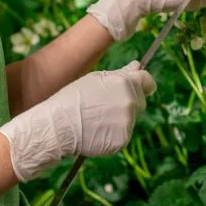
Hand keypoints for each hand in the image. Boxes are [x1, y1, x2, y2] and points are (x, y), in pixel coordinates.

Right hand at [0, 62, 156, 181]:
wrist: (58, 126)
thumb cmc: (73, 98)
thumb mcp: (96, 79)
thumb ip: (121, 74)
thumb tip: (138, 66)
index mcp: (124, 83)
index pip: (148, 81)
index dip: (143, 83)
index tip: (139, 87)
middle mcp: (130, 102)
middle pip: (140, 101)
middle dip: (129, 102)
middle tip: (105, 106)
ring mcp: (128, 122)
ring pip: (131, 119)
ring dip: (120, 119)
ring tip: (96, 119)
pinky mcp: (123, 140)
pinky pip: (123, 135)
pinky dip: (114, 134)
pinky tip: (97, 131)